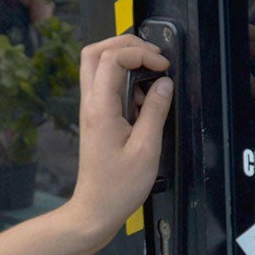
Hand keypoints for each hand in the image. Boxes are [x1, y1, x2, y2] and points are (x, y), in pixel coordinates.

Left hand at [65, 34, 170, 244]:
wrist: (95, 209)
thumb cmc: (118, 187)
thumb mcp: (147, 149)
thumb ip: (156, 111)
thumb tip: (164, 84)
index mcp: (101, 108)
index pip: (112, 58)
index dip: (140, 53)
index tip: (162, 66)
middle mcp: (90, 104)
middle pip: (95, 52)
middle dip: (126, 44)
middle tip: (152, 56)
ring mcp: (91, 110)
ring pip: (97, 66)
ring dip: (124, 62)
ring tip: (150, 79)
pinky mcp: (96, 118)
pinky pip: (105, 85)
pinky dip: (124, 81)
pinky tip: (143, 101)